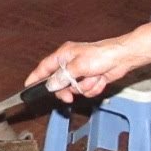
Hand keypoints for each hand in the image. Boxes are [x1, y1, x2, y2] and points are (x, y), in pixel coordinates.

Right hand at [25, 23, 150, 102]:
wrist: (122, 58)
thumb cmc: (102, 55)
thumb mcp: (78, 66)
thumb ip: (62, 77)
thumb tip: (50, 85)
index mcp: (64, 55)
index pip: (44, 67)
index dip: (35, 77)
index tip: (28, 86)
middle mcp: (70, 63)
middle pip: (59, 83)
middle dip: (67, 90)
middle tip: (69, 95)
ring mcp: (81, 72)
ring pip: (74, 89)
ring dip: (85, 87)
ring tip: (93, 78)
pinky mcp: (91, 78)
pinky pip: (86, 90)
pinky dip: (93, 88)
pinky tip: (100, 80)